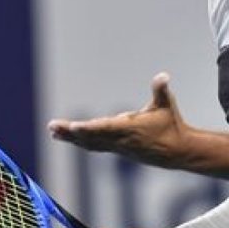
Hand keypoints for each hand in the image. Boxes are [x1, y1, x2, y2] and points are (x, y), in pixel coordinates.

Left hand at [48, 72, 191, 167]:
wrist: (176, 151)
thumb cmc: (171, 124)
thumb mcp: (167, 104)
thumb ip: (161, 90)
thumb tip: (163, 76)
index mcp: (131, 128)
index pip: (106, 128)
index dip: (89, 128)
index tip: (73, 127)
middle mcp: (120, 140)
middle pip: (91, 136)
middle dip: (71, 132)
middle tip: (52, 127)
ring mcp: (117, 146)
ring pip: (89, 142)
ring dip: (70, 137)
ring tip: (53, 131)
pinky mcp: (116, 149)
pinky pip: (93, 145)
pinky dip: (79, 141)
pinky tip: (66, 137)